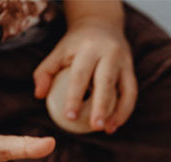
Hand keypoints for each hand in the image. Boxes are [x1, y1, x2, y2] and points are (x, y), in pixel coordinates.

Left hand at [33, 19, 137, 133]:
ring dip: (118, 112)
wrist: (101, 24)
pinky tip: (114, 124)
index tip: (69, 117)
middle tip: (94, 127)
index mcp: (87, 48)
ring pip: (125, 89)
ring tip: (107, 130)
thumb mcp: (58, 52)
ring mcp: (123, 62)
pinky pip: (131, 93)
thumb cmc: (76, 45)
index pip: (80, 74)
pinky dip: (125, 111)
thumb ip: (45, 72)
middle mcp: (108, 53)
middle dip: (101, 106)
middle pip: (106, 82)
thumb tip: (39, 95)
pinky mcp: (131, 71)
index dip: (75, 96)